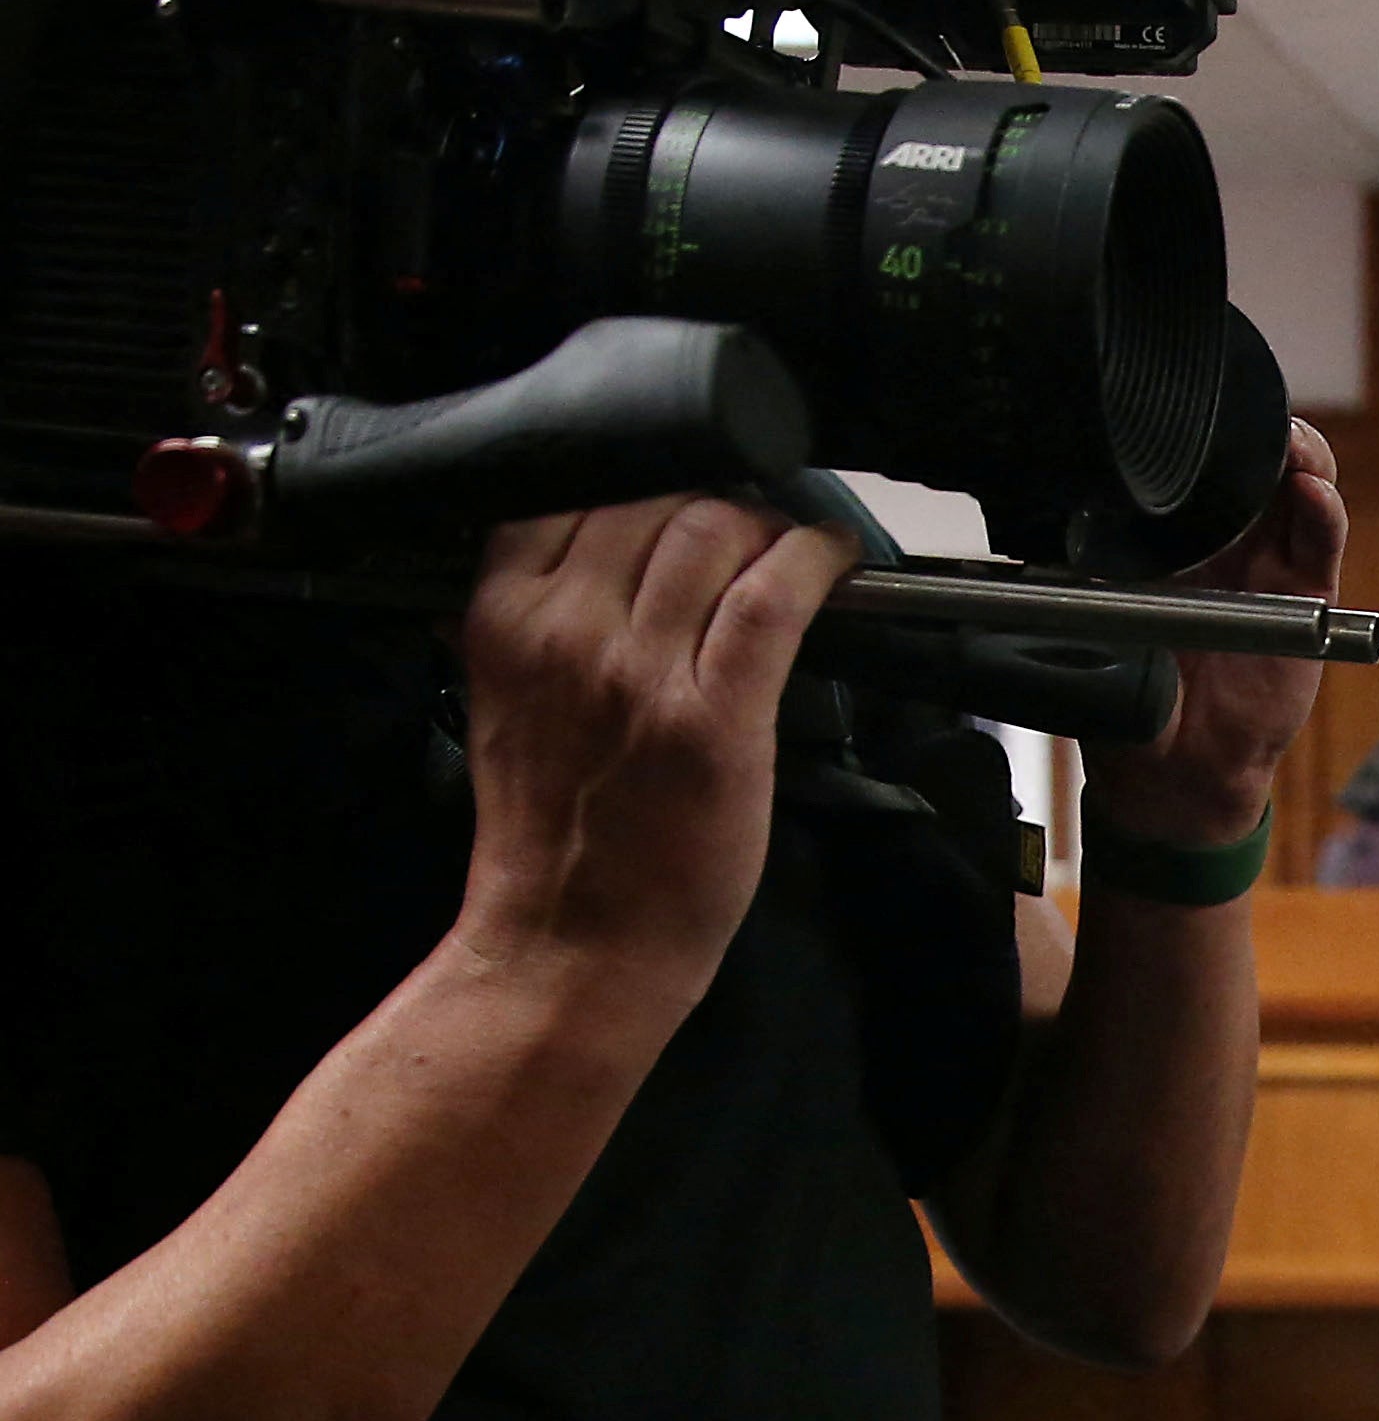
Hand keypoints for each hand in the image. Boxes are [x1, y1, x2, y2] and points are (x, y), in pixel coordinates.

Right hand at [449, 496, 855, 991]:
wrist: (571, 941)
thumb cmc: (552, 832)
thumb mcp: (506, 696)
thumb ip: (538, 616)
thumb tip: (599, 547)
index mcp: (504, 616)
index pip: (573, 491)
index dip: (642, 480)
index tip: (680, 494)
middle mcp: (566, 629)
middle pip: (654, 502)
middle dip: (713, 499)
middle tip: (749, 524)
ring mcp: (641, 671)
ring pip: (716, 533)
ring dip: (766, 526)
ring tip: (788, 545)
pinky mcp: (715, 716)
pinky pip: (773, 599)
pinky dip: (814, 561)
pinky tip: (833, 557)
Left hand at [1083, 417, 1345, 852]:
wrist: (1179, 772)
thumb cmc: (1131, 700)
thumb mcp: (1087, 634)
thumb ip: (1085, 596)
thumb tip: (1053, 552)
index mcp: (1159, 535)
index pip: (1183, 460)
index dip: (1193, 428)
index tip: (1183, 412)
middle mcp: (1216, 538)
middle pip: (1247, 455)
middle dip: (1252, 425)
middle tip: (1245, 417)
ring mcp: (1265, 560)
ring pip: (1293, 483)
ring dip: (1296, 454)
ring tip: (1290, 449)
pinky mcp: (1307, 593)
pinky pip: (1319, 543)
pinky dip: (1322, 516)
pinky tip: (1314, 499)